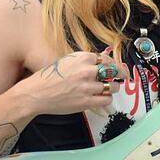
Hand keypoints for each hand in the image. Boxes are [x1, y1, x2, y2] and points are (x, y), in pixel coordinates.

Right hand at [16, 48, 130, 115]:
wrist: (36, 93)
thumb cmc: (48, 78)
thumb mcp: (67, 61)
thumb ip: (84, 61)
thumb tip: (101, 60)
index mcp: (82, 58)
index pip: (106, 58)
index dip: (112, 64)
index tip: (117, 67)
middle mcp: (87, 70)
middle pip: (114, 71)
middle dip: (120, 74)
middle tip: (124, 76)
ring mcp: (88, 87)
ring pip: (113, 86)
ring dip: (113, 87)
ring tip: (110, 88)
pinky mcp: (86, 101)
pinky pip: (106, 99)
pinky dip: (107, 98)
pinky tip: (103, 97)